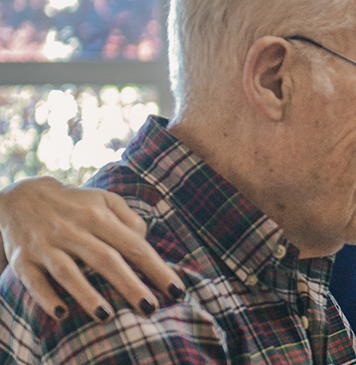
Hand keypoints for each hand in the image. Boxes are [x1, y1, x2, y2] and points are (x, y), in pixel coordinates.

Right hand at [0, 177, 182, 320]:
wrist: (21, 197)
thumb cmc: (76, 204)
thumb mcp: (105, 200)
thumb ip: (130, 219)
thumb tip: (146, 242)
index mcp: (98, 216)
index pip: (133, 245)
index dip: (156, 268)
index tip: (176, 290)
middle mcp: (72, 230)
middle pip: (105, 259)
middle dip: (129, 285)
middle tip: (150, 308)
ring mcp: (46, 245)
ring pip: (68, 271)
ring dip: (87, 295)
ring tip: (108, 316)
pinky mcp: (23, 259)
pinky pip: (33, 280)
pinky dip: (46, 297)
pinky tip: (62, 313)